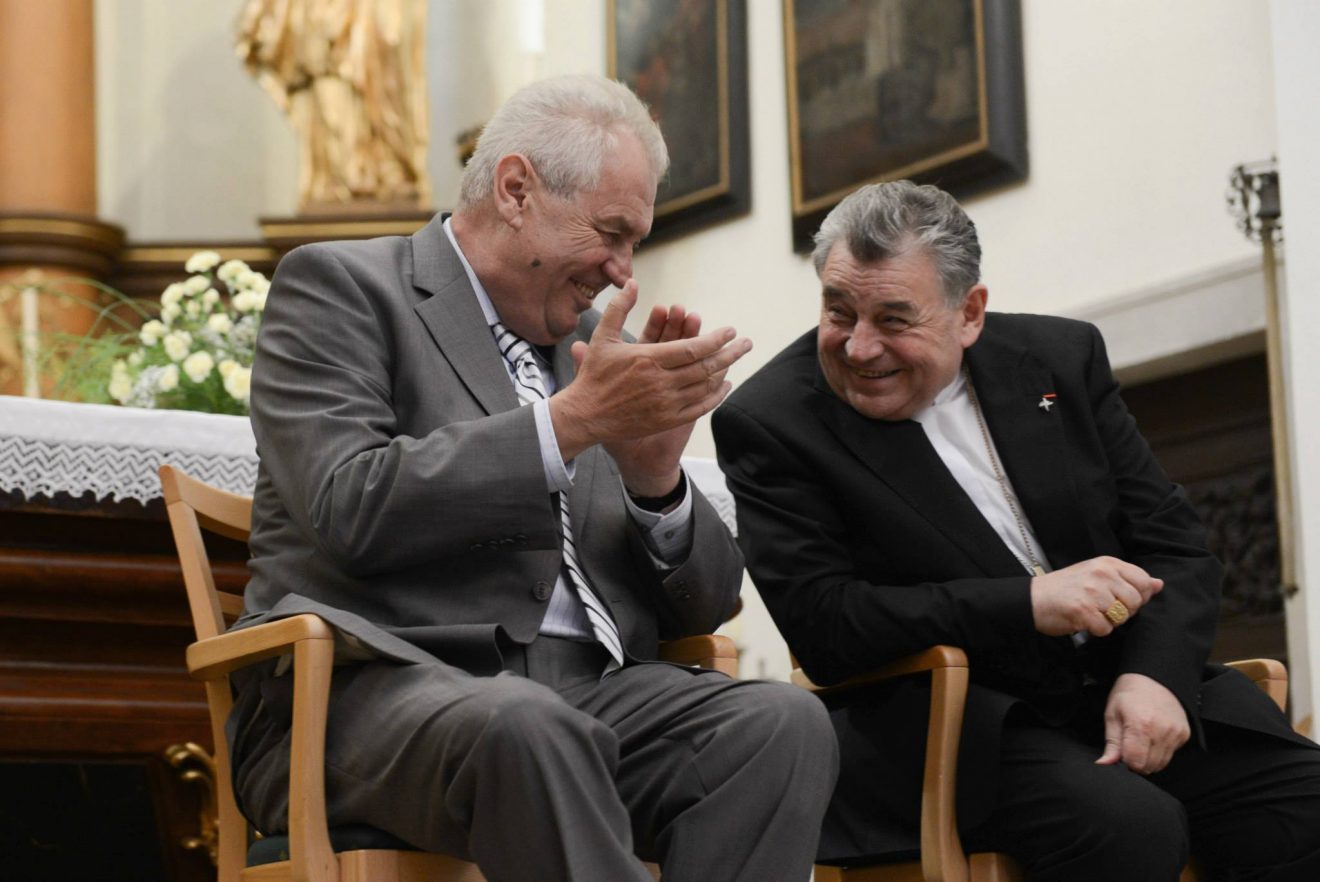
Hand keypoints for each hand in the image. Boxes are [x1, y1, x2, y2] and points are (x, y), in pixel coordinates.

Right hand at [550, 280, 751, 492]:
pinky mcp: (666, 419)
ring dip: (725, 371)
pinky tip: (724, 385)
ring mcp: (665, 403)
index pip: (692, 348)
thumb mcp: (602, 337)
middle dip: (730, 353)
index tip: (729, 331)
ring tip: (736, 358)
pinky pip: (699, 407)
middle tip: (747, 343)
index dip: (715, 339)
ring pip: (705, 386)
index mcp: (648, 359)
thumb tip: (632, 283)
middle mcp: (660, 382)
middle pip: (705, 367)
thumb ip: (619, 308)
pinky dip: (716, 396)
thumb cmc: (594, 374)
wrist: (585, 415)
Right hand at [1029, 556, 1161, 636]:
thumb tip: (1159, 584)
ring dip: (1109, 621)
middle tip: (1102, 608)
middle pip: (1136, 601)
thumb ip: (1128, 579)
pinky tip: (1083, 621)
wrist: (1033, 598)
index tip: (1119, 598)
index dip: (1137, 595)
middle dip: (1124, 611)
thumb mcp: (1097, 575)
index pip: (1143, 581)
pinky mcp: (1083, 611)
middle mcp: (1102, 574)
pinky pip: (1106, 629)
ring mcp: (1092, 592)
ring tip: (1092, 613)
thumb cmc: (1067, 588)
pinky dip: (1096, 630)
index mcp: (1107, 563)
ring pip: (1122, 616)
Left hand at [1096, 673, 1189, 773]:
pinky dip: (1161, 751)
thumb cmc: (1129, 694)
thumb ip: (1111, 744)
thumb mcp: (1112, 715)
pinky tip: (1153, 736)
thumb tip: (1104, 763)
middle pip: (1149, 766)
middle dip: (1137, 762)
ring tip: (1142, 740)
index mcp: (1140, 726)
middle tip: (1131, 746)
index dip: (1126, 762)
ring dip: (1149, 759)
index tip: (1122, 753)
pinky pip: (1171, 754)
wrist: (1153, 677)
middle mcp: (1161, 731)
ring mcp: (1175, 733)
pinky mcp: (1184, 734)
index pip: (1135, 762)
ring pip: (1162, 764)